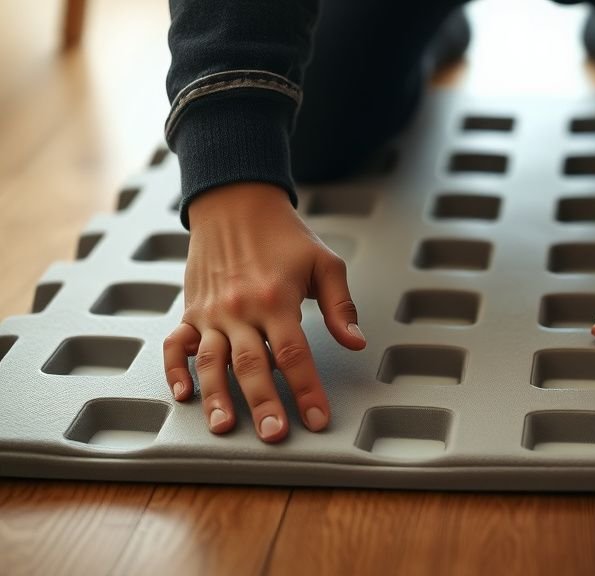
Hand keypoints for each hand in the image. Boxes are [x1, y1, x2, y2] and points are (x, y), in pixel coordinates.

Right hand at [162, 183, 365, 442]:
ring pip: (211, 361)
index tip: (317, 419)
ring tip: (224, 427)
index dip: (306, 389)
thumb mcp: (324, 262)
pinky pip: (176, 344)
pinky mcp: (191, 311)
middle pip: (252, 365)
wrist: (235, 202)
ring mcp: (211, 312)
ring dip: (216, 397)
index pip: (294, 354)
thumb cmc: (284, 236)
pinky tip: (183, 395)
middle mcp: (240, 309)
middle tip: (275, 435)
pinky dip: (175, 370)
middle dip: (264, 403)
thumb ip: (340, 306)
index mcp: (276, 299)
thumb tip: (356, 342)